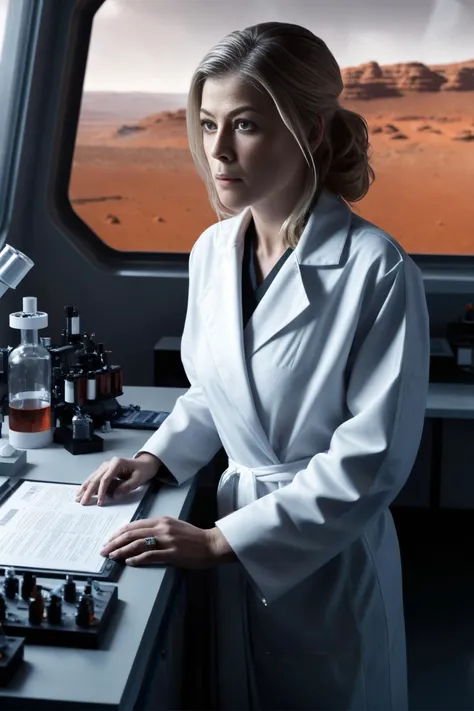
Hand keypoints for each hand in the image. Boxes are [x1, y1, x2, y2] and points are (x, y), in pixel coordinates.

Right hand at [76, 453, 160, 505]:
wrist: (145, 463)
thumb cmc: (143, 470)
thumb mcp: (139, 479)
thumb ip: (127, 486)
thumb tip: (115, 494)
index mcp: (117, 463)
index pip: (105, 479)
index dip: (101, 491)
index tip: (100, 502)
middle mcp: (109, 463)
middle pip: (96, 478)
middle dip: (89, 491)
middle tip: (83, 502)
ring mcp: (106, 466)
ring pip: (93, 477)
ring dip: (85, 488)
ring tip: (77, 497)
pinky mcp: (105, 470)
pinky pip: (95, 477)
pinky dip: (88, 485)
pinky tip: (81, 490)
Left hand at [100, 517, 235, 567]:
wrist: (210, 544)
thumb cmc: (193, 537)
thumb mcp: (173, 526)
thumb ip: (157, 529)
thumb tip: (138, 536)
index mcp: (161, 520)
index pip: (134, 525)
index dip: (118, 533)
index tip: (109, 540)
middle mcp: (162, 528)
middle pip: (131, 534)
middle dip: (114, 542)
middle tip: (103, 550)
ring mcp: (166, 540)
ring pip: (137, 544)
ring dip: (121, 550)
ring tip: (112, 556)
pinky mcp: (171, 553)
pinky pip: (149, 555)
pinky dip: (136, 558)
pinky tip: (128, 562)